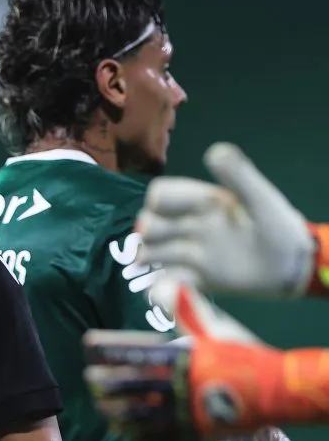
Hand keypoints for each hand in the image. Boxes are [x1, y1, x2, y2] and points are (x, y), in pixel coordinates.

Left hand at [84, 279, 272, 440]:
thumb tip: (163, 284)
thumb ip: (186, 310)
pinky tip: (121, 430)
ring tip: (100, 405)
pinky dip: (134, 435)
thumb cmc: (242, 355)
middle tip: (88, 379)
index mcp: (181, 357)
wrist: (275, 391)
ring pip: (136, 414)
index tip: (88, 344)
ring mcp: (184, 414)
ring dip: (114, 410)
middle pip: (129, 385)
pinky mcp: (191, 436)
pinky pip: (154, 439)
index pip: (133, 351)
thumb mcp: (215, 329)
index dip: (107, 349)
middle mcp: (178, 386)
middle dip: (104, 382)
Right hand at [137, 142, 314, 297]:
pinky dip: (160, 287)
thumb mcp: (262, 199)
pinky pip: (169, 282)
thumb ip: (239, 176)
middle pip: (151, 224)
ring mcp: (191, 254)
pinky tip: (159, 291)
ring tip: (145, 263)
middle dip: (147, 230)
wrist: (294, 266)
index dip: (160, 200)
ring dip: (147, 256)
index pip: (164, 195)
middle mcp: (190, 226)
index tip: (161, 206)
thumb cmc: (279, 228)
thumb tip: (214, 150)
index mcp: (202, 203)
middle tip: (147, 239)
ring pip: (153, 252)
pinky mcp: (197, 279)